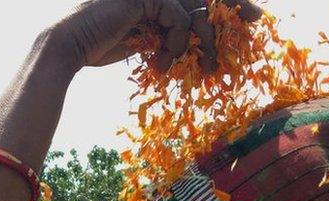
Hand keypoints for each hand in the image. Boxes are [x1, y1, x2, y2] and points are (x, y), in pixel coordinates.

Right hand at [46, 0, 261, 72]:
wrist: (69, 46)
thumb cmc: (98, 48)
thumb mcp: (141, 42)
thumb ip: (164, 37)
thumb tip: (191, 49)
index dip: (228, 6)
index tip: (253, 17)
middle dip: (236, 8)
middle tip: (259, 20)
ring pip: (196, 9)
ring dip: (204, 41)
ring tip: (206, 67)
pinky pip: (178, 17)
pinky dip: (177, 41)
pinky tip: (163, 60)